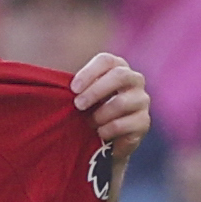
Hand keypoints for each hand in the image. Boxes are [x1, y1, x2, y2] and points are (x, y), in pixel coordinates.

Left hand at [71, 52, 151, 178]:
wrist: (107, 141)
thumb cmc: (91, 111)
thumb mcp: (83, 95)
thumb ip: (77, 88)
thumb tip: (56, 84)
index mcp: (118, 67)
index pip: (106, 60)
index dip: (89, 72)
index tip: (73, 89)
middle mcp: (134, 80)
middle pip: (119, 75)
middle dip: (95, 91)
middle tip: (78, 105)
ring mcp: (142, 100)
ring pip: (121, 102)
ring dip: (100, 114)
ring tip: (89, 123)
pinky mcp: (144, 122)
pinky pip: (125, 124)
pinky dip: (108, 130)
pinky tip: (100, 133)